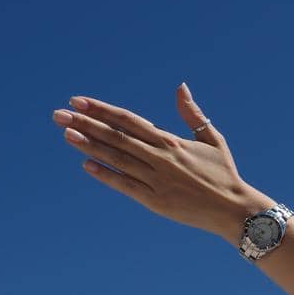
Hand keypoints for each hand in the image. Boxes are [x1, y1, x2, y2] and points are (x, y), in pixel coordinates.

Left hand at [52, 84, 271, 242]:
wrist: (235, 209)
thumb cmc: (225, 174)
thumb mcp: (212, 139)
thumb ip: (192, 114)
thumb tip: (181, 86)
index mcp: (171, 141)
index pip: (129, 120)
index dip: (102, 109)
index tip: (78, 100)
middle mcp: (161, 157)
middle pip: (117, 136)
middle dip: (86, 123)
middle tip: (58, 114)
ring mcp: (157, 179)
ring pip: (117, 158)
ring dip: (90, 145)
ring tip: (66, 133)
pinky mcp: (156, 201)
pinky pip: (126, 185)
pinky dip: (106, 175)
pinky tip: (86, 164)